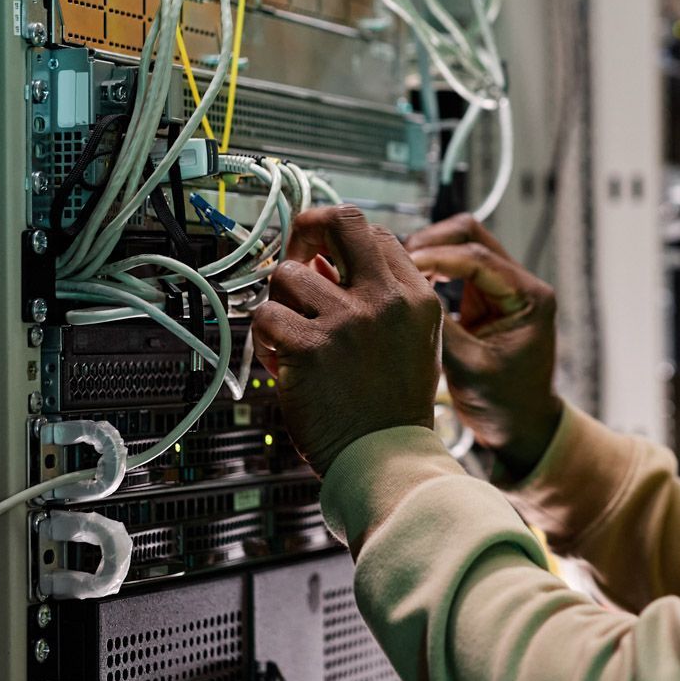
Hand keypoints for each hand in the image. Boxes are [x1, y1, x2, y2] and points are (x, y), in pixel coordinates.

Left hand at [251, 206, 442, 476]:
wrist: (386, 457)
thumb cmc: (393, 409)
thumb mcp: (414, 343)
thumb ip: (384, 299)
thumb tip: (328, 265)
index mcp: (416, 298)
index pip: (376, 235)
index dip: (345, 244)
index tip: (329, 262)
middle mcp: (384, 300)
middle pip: (340, 222)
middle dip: (309, 228)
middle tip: (299, 255)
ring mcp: (347, 320)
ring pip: (286, 273)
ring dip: (280, 303)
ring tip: (290, 334)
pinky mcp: (309, 346)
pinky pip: (264, 314)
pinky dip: (263, 338)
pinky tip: (280, 359)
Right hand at [403, 214, 561, 478]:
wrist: (521, 426)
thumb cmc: (504, 405)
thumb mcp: (467, 366)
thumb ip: (437, 326)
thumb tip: (400, 294)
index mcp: (529, 297)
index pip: (477, 256)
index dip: (435, 257)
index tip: (400, 267)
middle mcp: (520, 284)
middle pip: (470, 235)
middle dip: (430, 243)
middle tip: (394, 264)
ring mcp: (502, 287)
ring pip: (460, 245)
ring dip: (428, 254)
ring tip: (395, 273)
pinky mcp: (484, 297)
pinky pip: (455, 267)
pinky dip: (430, 270)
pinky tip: (406, 285)